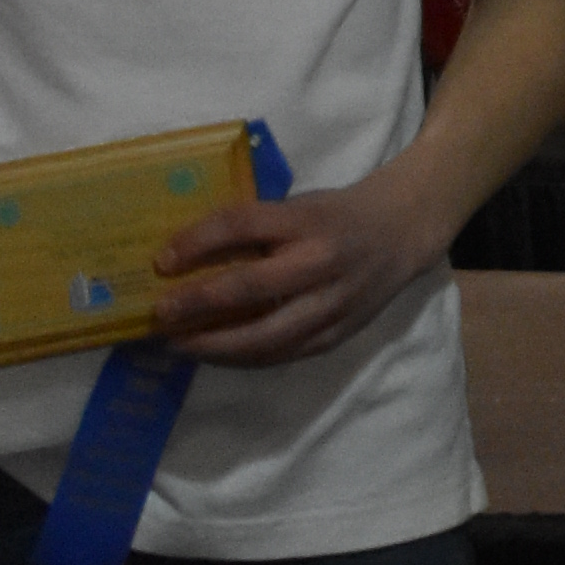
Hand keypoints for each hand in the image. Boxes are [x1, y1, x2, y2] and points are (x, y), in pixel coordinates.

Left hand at [153, 169, 429, 366]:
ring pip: (266, 335)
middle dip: (198, 304)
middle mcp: (321, 261)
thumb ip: (252, 230)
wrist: (403, 232)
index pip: (242, 225)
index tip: (161, 262)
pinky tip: (216, 355)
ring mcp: (332, 303)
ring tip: (180, 344)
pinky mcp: (337, 334)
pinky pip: (284, 353)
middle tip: (161, 314)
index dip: (197, 243)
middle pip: (250, 287)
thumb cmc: (335, 215)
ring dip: (215, 344)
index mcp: (306, 219)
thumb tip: (185, 256)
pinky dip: (245, 358)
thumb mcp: (296, 207)